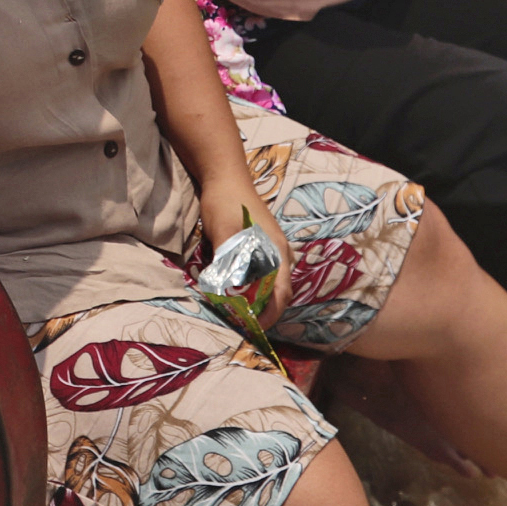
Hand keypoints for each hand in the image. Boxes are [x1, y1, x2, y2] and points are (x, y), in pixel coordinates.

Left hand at [199, 177, 293, 330]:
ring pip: (270, 284)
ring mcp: (270, 249)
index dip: (271, 314)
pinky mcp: (259, 246)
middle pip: (278, 292)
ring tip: (238, 312)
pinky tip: (234, 290)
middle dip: (263, 312)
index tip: (255, 328)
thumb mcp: (224, 234)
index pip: (281, 294)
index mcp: (276, 253)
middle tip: (242, 325)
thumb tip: (230, 292)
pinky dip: (251, 287)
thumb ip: (228, 262)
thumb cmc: (226, 203)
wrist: (225, 176)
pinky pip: (261, 274)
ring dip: (257, 301)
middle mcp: (278, 254)